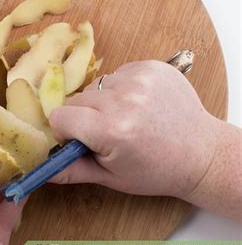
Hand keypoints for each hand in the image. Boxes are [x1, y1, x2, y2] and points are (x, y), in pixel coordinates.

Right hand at [49, 60, 220, 198]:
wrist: (201, 152)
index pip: (60, 116)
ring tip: (127, 117)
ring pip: (96, 86)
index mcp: (112, 130)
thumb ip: (73, 170)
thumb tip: (43, 170)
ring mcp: (139, 79)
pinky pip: (116, 74)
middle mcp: (124, 100)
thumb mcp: (112, 177)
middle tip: (108, 132)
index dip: (66, 131)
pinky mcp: (151, 67)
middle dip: (85, 117)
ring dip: (103, 101)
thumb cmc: (156, 170)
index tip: (82, 140)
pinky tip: (138, 104)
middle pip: (77, 100)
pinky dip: (120, 89)